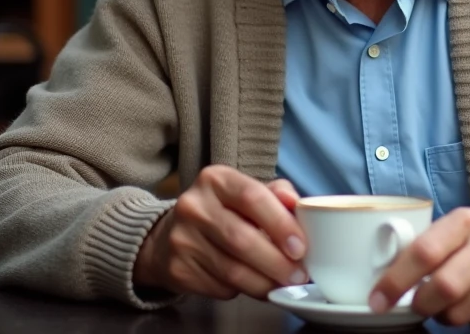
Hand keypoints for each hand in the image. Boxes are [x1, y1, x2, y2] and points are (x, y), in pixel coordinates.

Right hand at [132, 167, 306, 299]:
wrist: (169, 236)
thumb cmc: (222, 212)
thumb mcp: (246, 193)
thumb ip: (276, 194)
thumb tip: (297, 205)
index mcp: (215, 179)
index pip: (252, 197)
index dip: (280, 224)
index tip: (300, 247)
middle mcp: (193, 206)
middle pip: (241, 239)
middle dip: (277, 262)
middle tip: (299, 275)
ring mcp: (181, 239)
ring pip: (232, 271)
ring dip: (265, 283)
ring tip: (284, 285)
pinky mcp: (177, 270)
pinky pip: (220, 287)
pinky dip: (244, 290)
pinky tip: (255, 285)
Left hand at [369, 208, 469, 329]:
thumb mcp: (452, 234)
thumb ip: (422, 247)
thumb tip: (380, 273)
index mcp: (467, 221)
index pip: (424, 252)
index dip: (395, 280)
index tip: (378, 299)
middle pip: (443, 288)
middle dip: (420, 304)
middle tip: (415, 305)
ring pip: (460, 312)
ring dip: (445, 314)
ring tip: (451, 301)